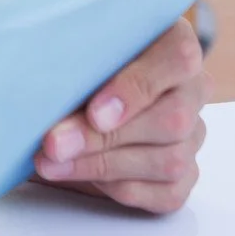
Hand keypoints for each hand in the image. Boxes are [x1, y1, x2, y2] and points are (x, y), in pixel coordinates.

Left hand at [32, 19, 208, 212]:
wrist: (64, 101)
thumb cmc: (70, 63)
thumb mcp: (68, 47)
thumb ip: (68, 53)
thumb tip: (42, 76)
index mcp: (173, 42)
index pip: (179, 57)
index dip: (137, 87)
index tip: (93, 112)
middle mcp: (192, 89)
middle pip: (172, 119)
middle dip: (104, 138)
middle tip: (53, 144)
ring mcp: (192, 135)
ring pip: (169, 160)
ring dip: (102, 165)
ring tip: (51, 162)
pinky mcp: (183, 175)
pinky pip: (165, 193)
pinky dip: (117, 187)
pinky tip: (77, 174)